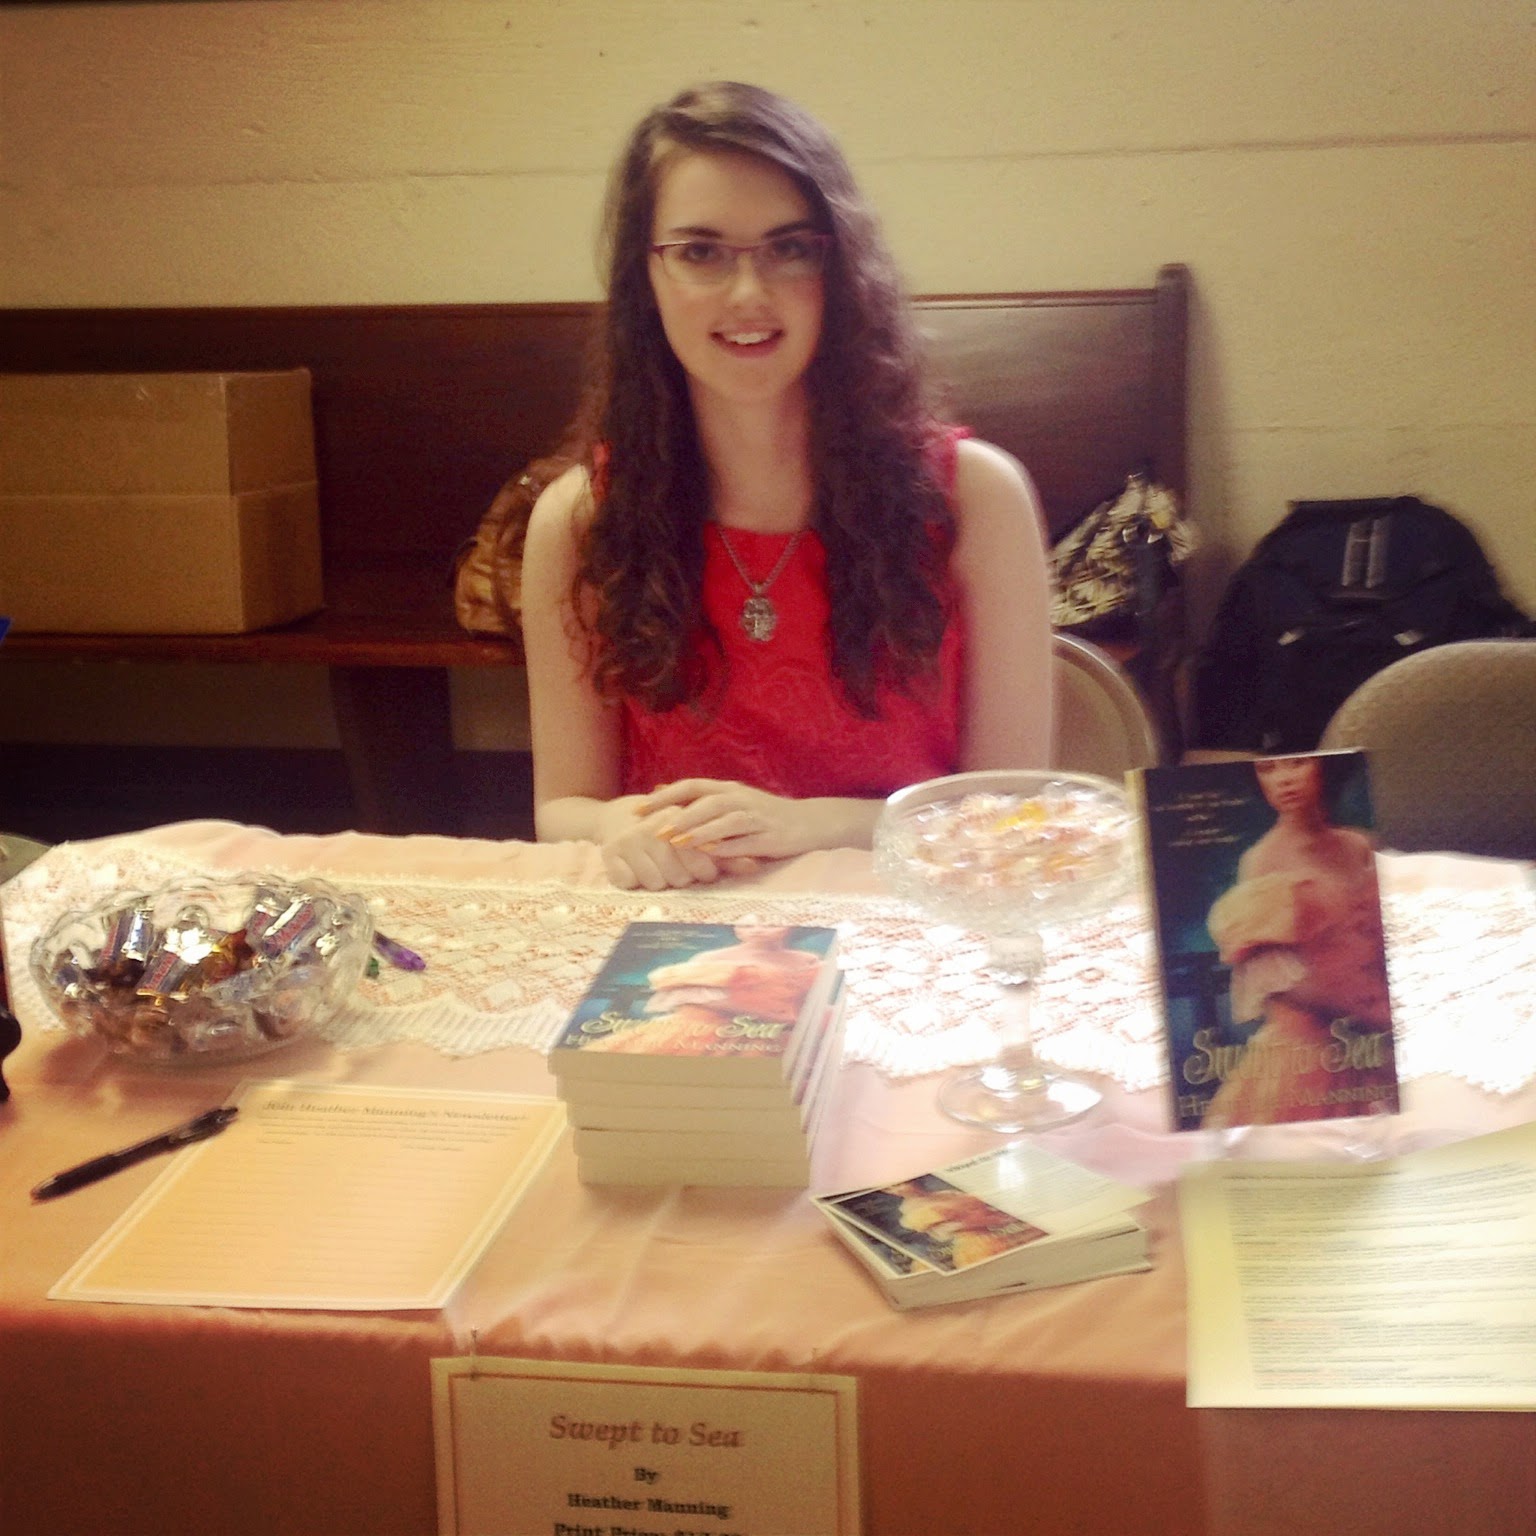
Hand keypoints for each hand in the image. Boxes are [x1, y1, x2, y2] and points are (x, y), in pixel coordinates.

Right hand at [595, 796, 758, 891]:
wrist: (618, 816)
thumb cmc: (667, 830)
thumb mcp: (696, 836)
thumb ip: (725, 852)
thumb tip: (755, 865)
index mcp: (677, 818)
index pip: (699, 858)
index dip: (704, 870)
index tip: (705, 871)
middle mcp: (652, 827)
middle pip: (678, 877)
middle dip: (682, 878)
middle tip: (678, 869)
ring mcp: (628, 841)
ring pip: (655, 883)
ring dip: (660, 881)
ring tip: (658, 867)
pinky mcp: (609, 854)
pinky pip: (629, 883)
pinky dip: (634, 881)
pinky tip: (636, 868)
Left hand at [638, 778, 811, 862]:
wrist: (811, 823)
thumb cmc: (765, 815)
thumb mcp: (731, 801)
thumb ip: (698, 797)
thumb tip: (659, 790)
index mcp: (729, 788)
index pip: (692, 785)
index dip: (665, 797)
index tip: (638, 810)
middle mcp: (741, 798)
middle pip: (706, 801)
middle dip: (679, 815)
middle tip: (654, 831)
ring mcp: (757, 817)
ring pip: (725, 820)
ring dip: (700, 831)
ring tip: (677, 842)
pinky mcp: (770, 837)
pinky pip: (745, 842)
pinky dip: (727, 847)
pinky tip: (710, 855)